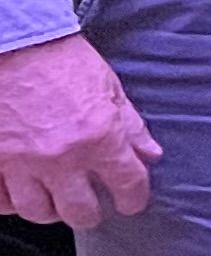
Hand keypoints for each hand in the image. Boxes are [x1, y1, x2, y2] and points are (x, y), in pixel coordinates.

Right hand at [0, 31, 159, 226]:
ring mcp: (21, 162)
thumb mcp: (109, 87)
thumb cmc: (61, 60)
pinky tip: (20, 193)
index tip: (131, 200)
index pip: (128, 185)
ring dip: (50, 210)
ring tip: (56, 199)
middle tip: (91, 205)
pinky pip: (1, 200)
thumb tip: (150, 154)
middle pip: (80, 212)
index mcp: (99, 138)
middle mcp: (62, 157)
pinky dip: (11, 201)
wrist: (13, 43)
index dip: (135, 198)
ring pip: (37, 212)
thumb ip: (131, 126)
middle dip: (90, 213)